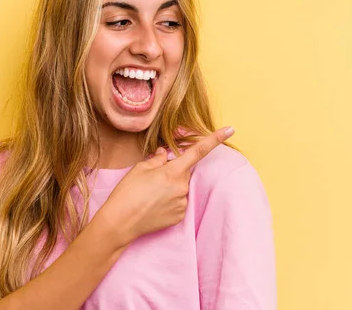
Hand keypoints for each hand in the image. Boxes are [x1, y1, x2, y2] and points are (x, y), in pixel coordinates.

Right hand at [96, 126, 234, 245]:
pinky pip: (179, 202)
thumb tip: (166, 153)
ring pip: (181, 187)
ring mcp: (182, 203)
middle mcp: (182, 187)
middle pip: (183, 172)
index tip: (231, 129)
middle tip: (152, 179)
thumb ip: (157, 158)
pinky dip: (170, 201)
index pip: (198, 151)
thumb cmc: (127, 193)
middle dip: (172, 171)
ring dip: (170, 187)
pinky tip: (154, 205)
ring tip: (149, 195)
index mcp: (173, 171)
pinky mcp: (180, 216)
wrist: (120, 223)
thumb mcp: (140, 168)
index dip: (215, 139)